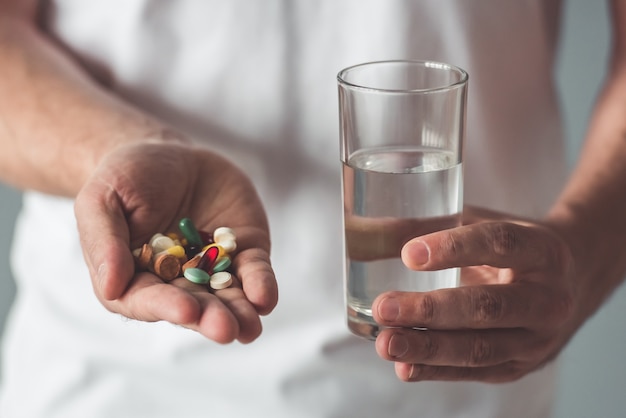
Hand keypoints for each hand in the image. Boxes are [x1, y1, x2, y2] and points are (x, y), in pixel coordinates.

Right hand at [74, 140, 276, 343]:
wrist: (168, 153)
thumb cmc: (125, 178)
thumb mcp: (101, 200)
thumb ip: (104, 243)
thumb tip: (110, 288)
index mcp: (134, 279)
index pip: (148, 299)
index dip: (166, 306)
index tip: (185, 310)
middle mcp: (176, 282)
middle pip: (193, 305)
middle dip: (209, 318)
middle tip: (225, 329)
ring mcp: (214, 269)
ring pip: (227, 297)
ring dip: (240, 313)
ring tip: (249, 328)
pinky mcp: (244, 252)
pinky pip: (254, 271)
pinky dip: (261, 285)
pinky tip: (265, 299)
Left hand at [372, 206, 582, 382]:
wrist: (569, 285)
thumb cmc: (512, 249)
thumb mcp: (485, 225)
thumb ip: (434, 225)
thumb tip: (366, 230)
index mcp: (542, 250)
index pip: (499, 244)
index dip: (454, 248)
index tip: (408, 254)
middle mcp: (547, 298)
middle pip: (488, 307)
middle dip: (432, 310)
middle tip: (385, 307)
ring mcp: (536, 339)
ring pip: (480, 348)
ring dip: (428, 348)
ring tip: (386, 343)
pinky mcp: (519, 367)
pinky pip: (475, 372)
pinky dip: (437, 371)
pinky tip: (404, 367)